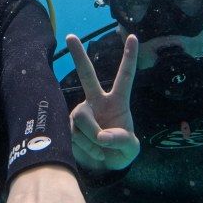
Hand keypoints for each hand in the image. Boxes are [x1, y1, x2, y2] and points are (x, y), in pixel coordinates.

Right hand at [66, 34, 139, 171]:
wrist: (105, 166)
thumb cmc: (122, 151)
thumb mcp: (130, 148)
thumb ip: (120, 140)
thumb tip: (101, 136)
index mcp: (117, 101)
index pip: (125, 76)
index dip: (129, 57)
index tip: (132, 37)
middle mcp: (96, 101)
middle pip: (87, 75)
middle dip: (78, 55)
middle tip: (70, 36)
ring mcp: (82, 112)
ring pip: (82, 119)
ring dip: (92, 139)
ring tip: (102, 150)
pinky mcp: (69, 126)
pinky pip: (74, 134)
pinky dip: (86, 147)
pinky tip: (93, 152)